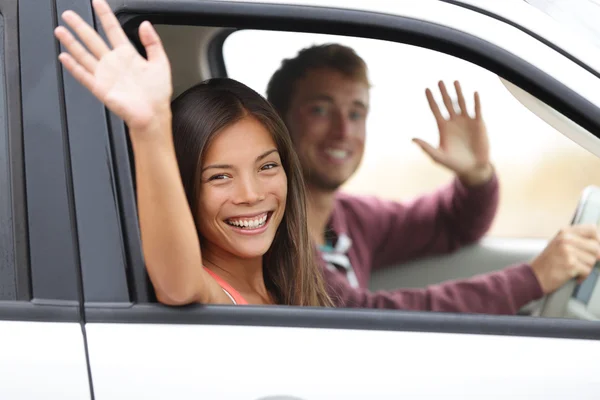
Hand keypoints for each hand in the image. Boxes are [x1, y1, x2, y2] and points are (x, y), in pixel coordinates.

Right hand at [54, 0, 171, 133]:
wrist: (153, 115)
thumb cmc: (157, 94)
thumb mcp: (161, 63)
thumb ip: (153, 43)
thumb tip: (146, 24)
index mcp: (128, 55)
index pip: (113, 30)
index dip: (105, 15)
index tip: (97, 2)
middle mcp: (114, 63)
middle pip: (93, 39)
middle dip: (81, 26)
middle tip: (69, 14)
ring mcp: (105, 75)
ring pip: (84, 55)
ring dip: (72, 43)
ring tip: (61, 30)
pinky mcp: (100, 88)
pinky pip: (84, 75)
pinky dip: (73, 66)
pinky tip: (64, 57)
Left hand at [413, 80, 491, 185]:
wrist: (472, 168)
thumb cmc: (453, 163)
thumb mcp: (438, 156)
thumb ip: (426, 147)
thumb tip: (413, 139)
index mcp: (443, 127)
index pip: (435, 109)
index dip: (431, 99)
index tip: (426, 89)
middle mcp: (454, 121)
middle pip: (447, 103)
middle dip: (443, 92)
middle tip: (439, 81)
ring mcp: (466, 121)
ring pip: (461, 103)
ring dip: (458, 92)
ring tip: (455, 81)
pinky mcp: (478, 124)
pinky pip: (476, 110)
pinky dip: (476, 102)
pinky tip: (474, 93)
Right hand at [530, 224, 599, 293]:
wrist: (534, 276)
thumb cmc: (548, 262)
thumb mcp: (560, 244)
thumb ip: (577, 240)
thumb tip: (598, 243)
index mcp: (565, 232)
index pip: (593, 229)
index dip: (598, 240)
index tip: (595, 249)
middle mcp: (566, 239)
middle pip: (595, 247)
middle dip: (592, 258)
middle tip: (581, 263)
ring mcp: (567, 251)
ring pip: (593, 260)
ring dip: (586, 268)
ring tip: (573, 269)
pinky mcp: (570, 264)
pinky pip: (587, 271)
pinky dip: (582, 276)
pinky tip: (573, 275)